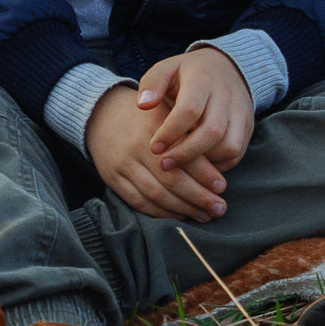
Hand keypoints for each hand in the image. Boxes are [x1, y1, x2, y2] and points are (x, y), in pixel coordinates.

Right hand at [85, 84, 226, 222]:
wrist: (102, 114)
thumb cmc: (146, 115)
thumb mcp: (167, 111)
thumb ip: (188, 130)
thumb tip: (219, 159)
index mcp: (155, 126)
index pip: (184, 156)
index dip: (205, 174)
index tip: (222, 186)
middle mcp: (137, 146)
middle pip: (171, 180)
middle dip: (198, 197)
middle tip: (219, 207)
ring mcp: (123, 164)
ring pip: (156, 194)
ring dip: (183, 209)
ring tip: (204, 215)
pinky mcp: (112, 179)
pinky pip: (138, 201)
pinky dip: (160, 212)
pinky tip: (179, 215)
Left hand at [140, 47, 256, 182]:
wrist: (226, 68)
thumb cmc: (187, 74)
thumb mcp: (166, 69)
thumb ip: (152, 84)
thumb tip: (143, 105)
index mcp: (202, 79)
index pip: (190, 109)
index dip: (171, 131)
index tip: (154, 147)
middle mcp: (226, 96)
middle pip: (212, 132)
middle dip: (186, 153)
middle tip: (164, 164)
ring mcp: (240, 112)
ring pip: (228, 146)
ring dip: (203, 161)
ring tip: (181, 164)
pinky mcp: (247, 127)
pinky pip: (236, 153)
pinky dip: (218, 164)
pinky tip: (198, 163)